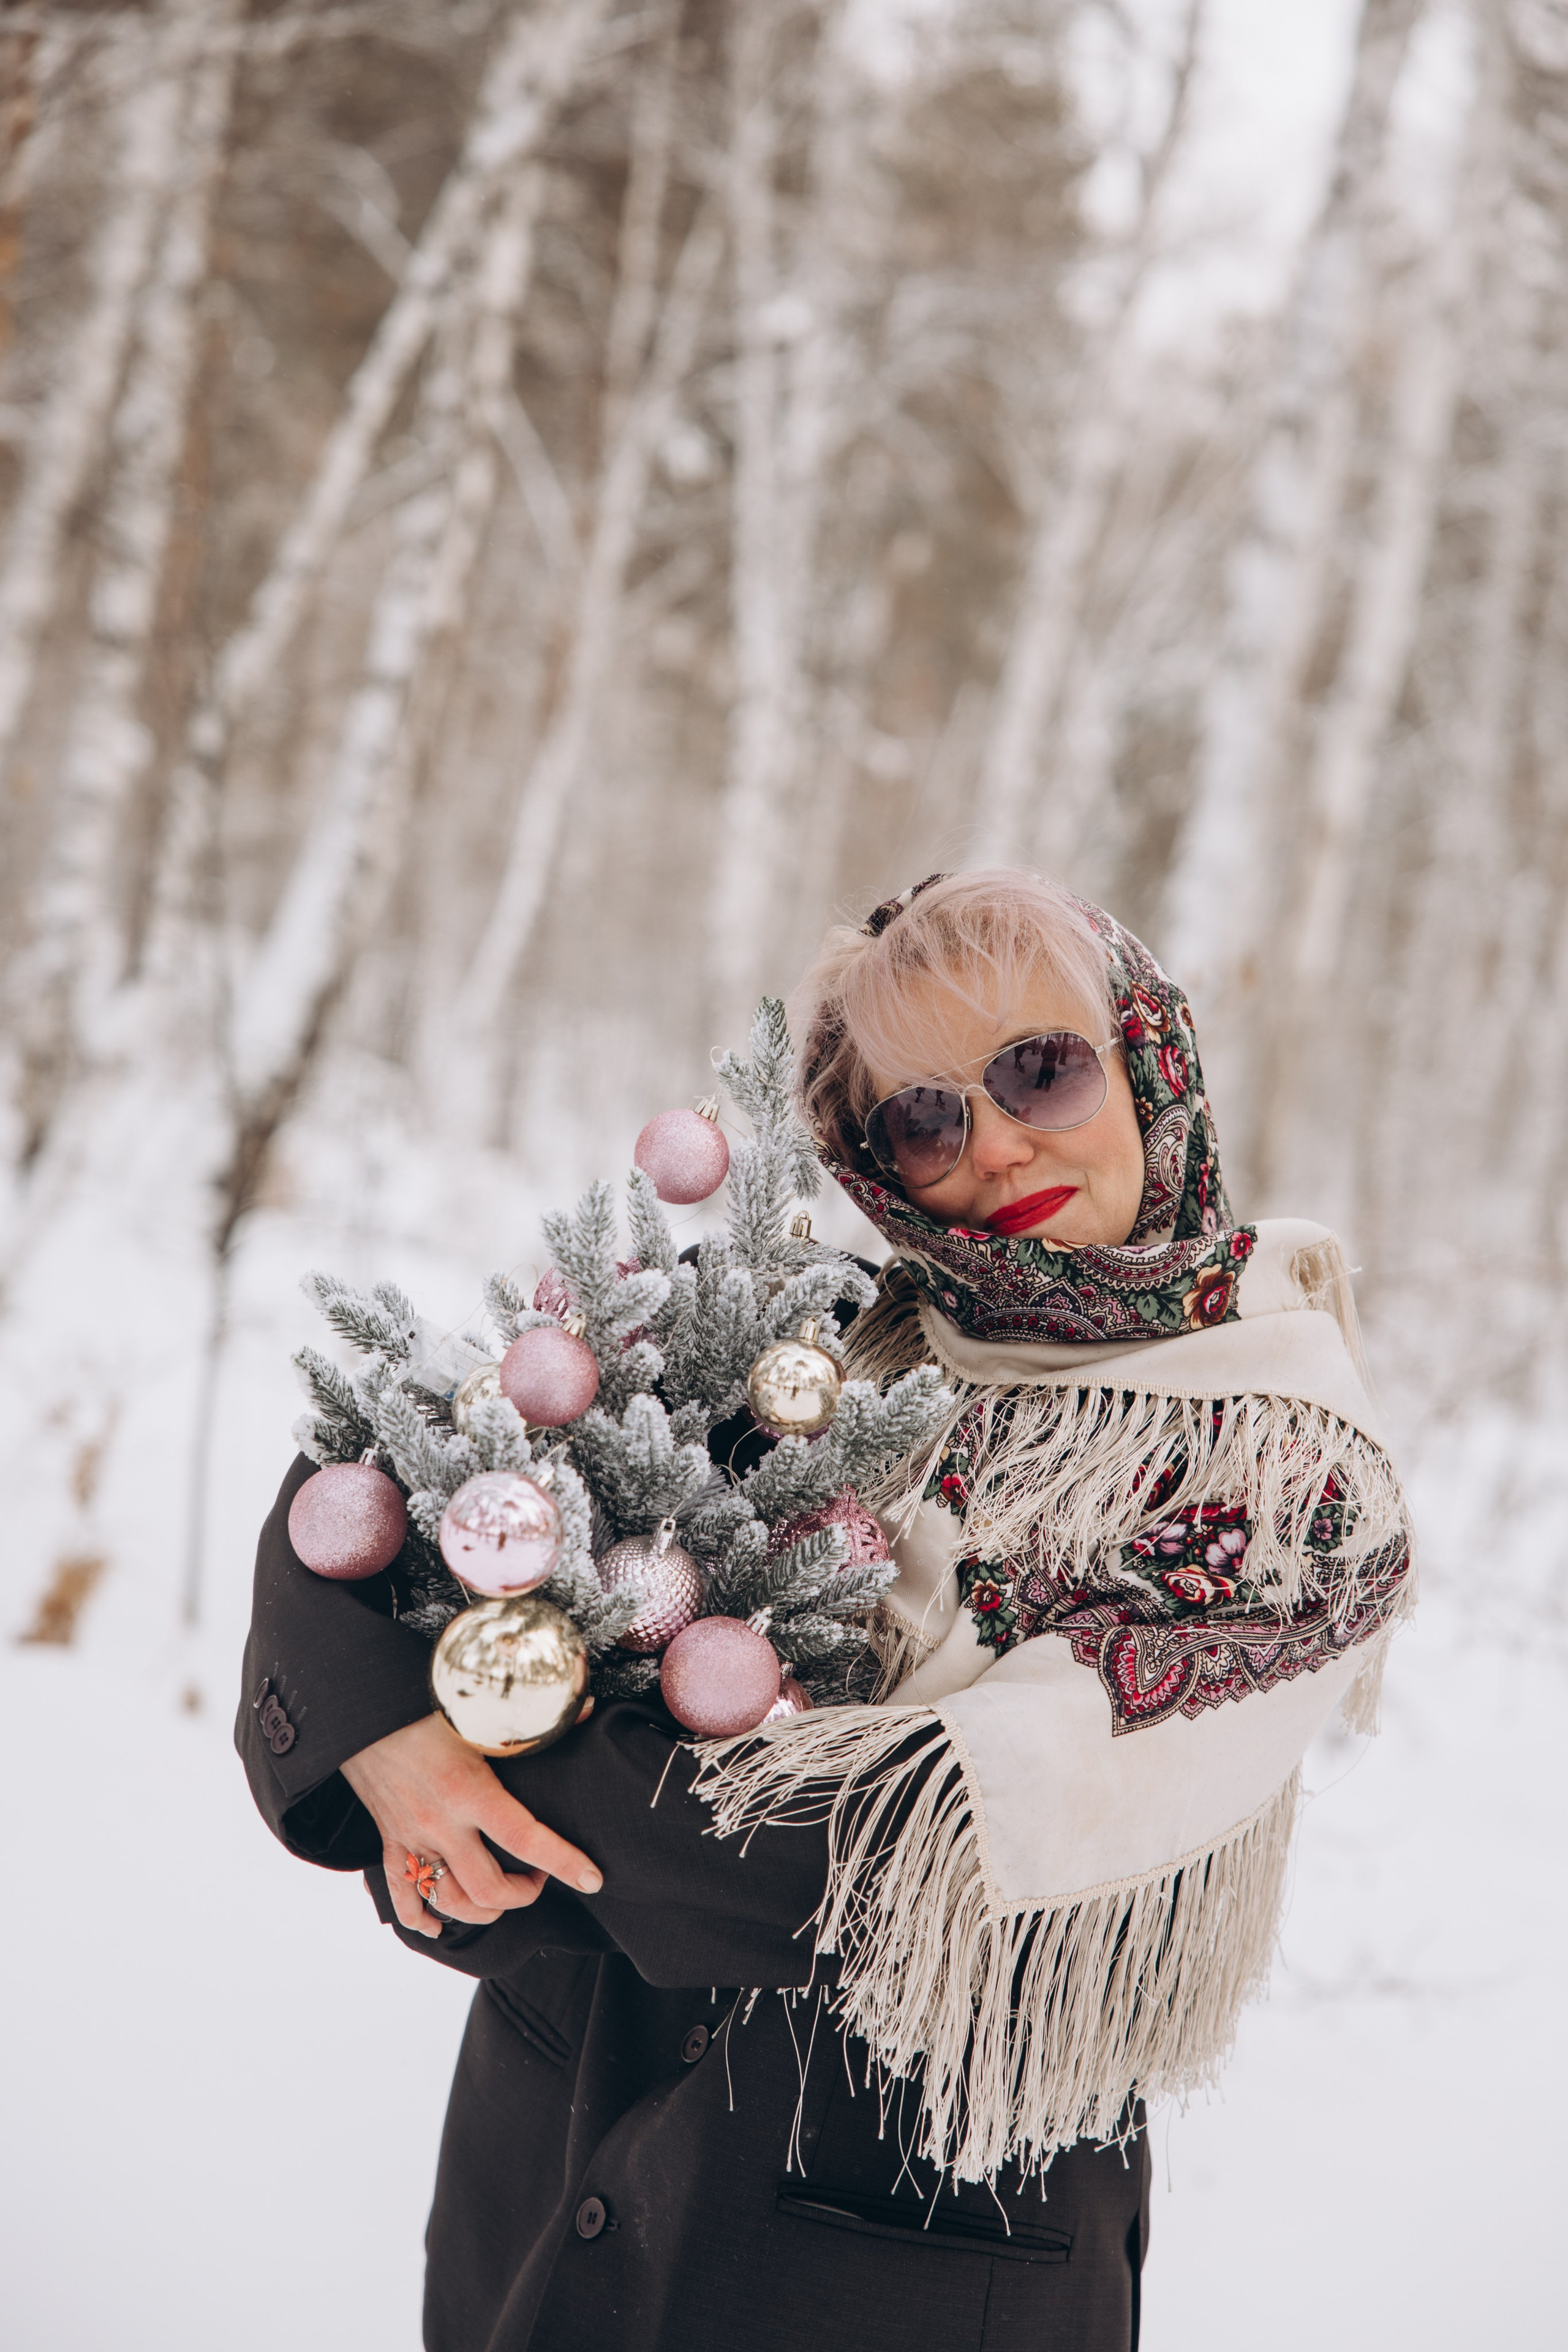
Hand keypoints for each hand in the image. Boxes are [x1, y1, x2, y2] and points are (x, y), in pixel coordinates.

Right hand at [341, 1712, 602, 1939]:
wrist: (361, 1709)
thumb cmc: (425, 1703)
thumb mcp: (482, 1712)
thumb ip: (535, 1720)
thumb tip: (588, 1708)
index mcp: (469, 1790)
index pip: (525, 1838)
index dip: (564, 1862)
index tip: (592, 1878)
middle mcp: (440, 1823)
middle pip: (487, 1890)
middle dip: (523, 1895)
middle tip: (540, 1876)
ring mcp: (411, 1837)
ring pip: (448, 1902)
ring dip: (480, 1911)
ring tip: (501, 1895)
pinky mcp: (389, 1839)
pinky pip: (401, 1896)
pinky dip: (421, 1918)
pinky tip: (437, 1924)